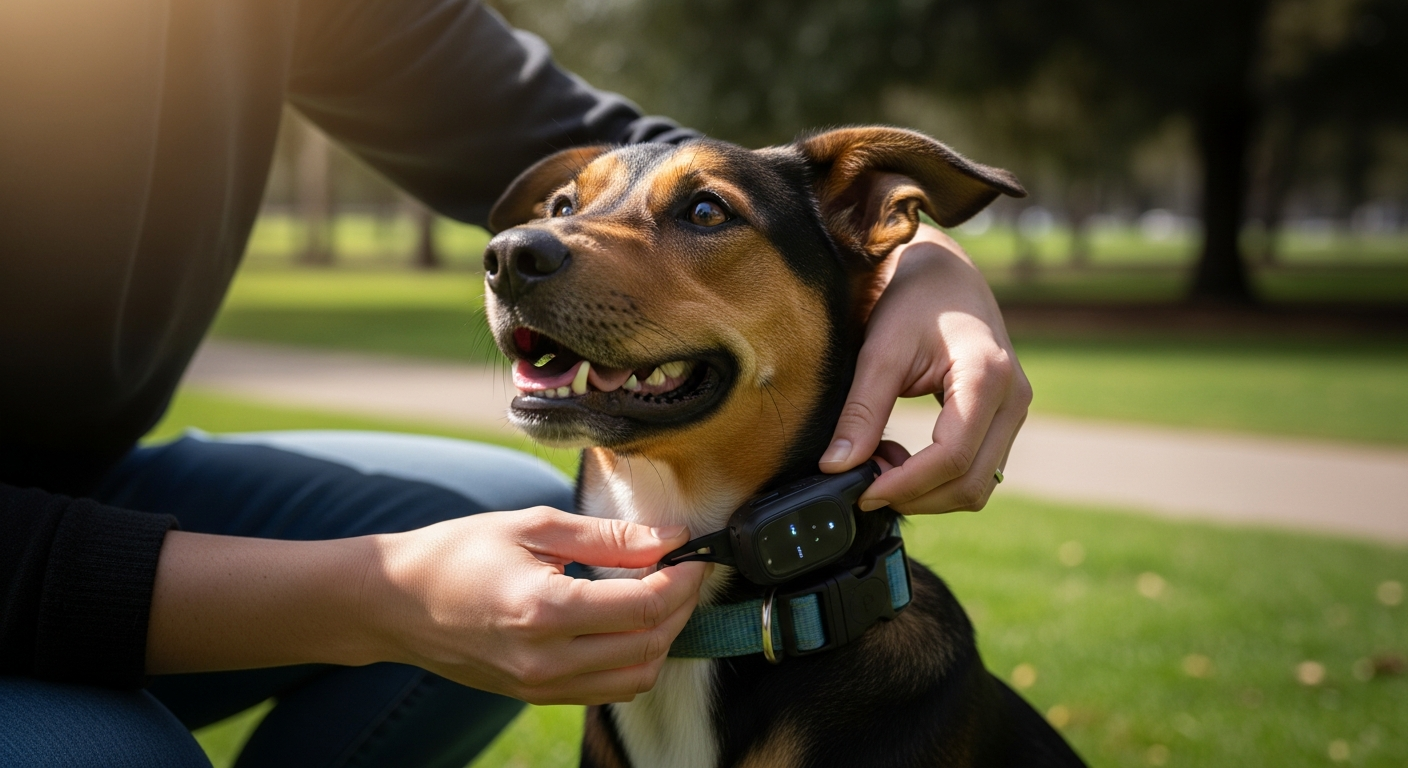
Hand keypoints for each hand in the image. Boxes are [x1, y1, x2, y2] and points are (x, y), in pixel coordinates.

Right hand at [369, 508, 706, 704]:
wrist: (394, 603)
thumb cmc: (458, 553)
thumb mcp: (533, 526)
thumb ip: (607, 537)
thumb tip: (668, 539)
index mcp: (545, 610)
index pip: (644, 605)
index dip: (682, 579)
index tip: (694, 553)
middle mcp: (546, 659)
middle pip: (649, 645)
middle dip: (680, 606)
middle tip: (684, 571)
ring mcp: (540, 686)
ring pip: (636, 677)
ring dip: (662, 638)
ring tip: (660, 596)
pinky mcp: (536, 695)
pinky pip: (607, 689)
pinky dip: (633, 659)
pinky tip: (629, 622)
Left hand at [818, 223, 1031, 513]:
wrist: (946, 274)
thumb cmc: (913, 301)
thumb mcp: (880, 350)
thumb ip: (861, 411)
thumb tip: (836, 467)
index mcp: (986, 377)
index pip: (952, 457)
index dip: (905, 485)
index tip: (862, 491)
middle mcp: (1013, 399)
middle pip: (970, 484)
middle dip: (916, 496)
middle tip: (865, 483)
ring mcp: (1014, 412)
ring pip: (977, 486)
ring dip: (927, 492)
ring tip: (879, 464)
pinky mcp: (1004, 419)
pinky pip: (977, 470)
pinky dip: (938, 480)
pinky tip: (901, 457)